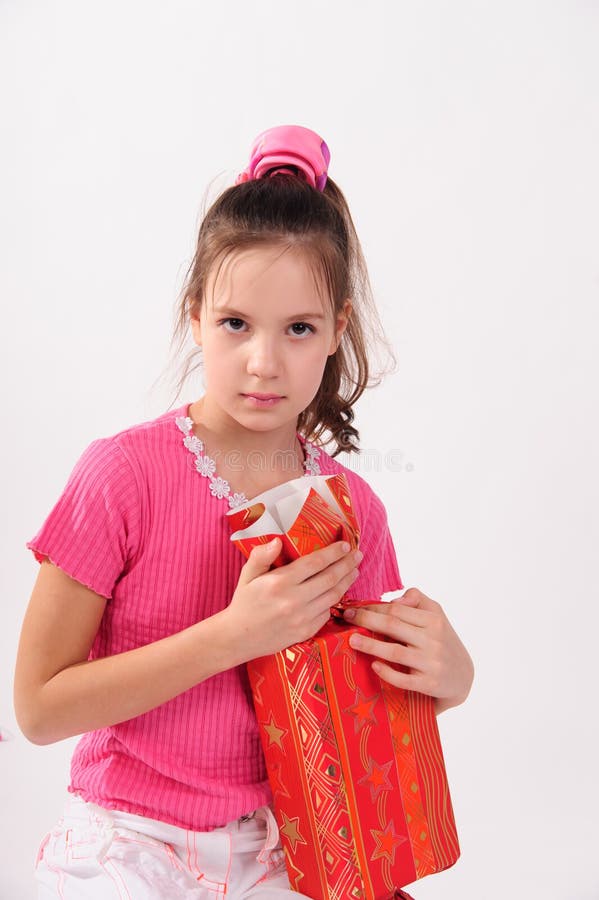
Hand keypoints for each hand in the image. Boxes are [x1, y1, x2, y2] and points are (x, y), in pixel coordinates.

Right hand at [224, 538, 362, 662]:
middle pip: (330, 579)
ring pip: (333, 597)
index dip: (333, 553)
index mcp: (280, 582)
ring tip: (354, 570)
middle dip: (347, 565)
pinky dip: (336, 601)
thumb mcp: (247, 575)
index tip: (345, 545)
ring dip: (347, 582)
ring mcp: (302, 618)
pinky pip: (327, 613)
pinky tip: (340, 591)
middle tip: (358, 555)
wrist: (238, 638)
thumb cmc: (244, 603)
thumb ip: (261, 556)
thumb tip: (278, 541)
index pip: (315, 563)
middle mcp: (294, 600)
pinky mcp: (306, 632)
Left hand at [343, 588, 473, 713]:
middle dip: (366, 620)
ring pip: (395, 651)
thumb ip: (417, 599)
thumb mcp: (437, 615)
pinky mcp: (429, 684)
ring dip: (371, 645)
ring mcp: (431, 663)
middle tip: (346, 617)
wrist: (463, 676)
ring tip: (352, 640)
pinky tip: (374, 665)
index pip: (397, 610)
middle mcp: (434, 640)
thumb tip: (394, 599)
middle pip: (393, 626)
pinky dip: (387, 672)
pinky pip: (404, 679)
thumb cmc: (443, 641)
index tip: (353, 607)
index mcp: (434, 620)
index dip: (373, 607)